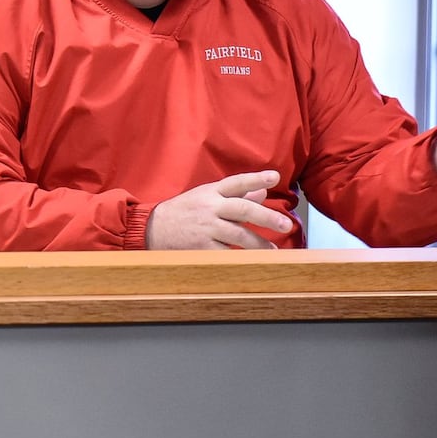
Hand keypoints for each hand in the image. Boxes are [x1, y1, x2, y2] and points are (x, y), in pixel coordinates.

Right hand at [145, 171, 290, 248]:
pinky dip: (241, 257)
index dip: (255, 178)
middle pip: (242, 209)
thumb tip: (262, 191)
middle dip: (266, 216)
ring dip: (259, 243)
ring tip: (273, 249)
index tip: (274, 176)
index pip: (236, 183)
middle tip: (285, 224)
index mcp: (210, 192)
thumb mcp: (205, 197)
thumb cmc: (183, 212)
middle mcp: (209, 208)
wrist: (151, 228)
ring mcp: (205, 228)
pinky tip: (253, 261)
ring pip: (238, 235)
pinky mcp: (201, 247)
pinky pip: (226, 252)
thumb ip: (235, 195)